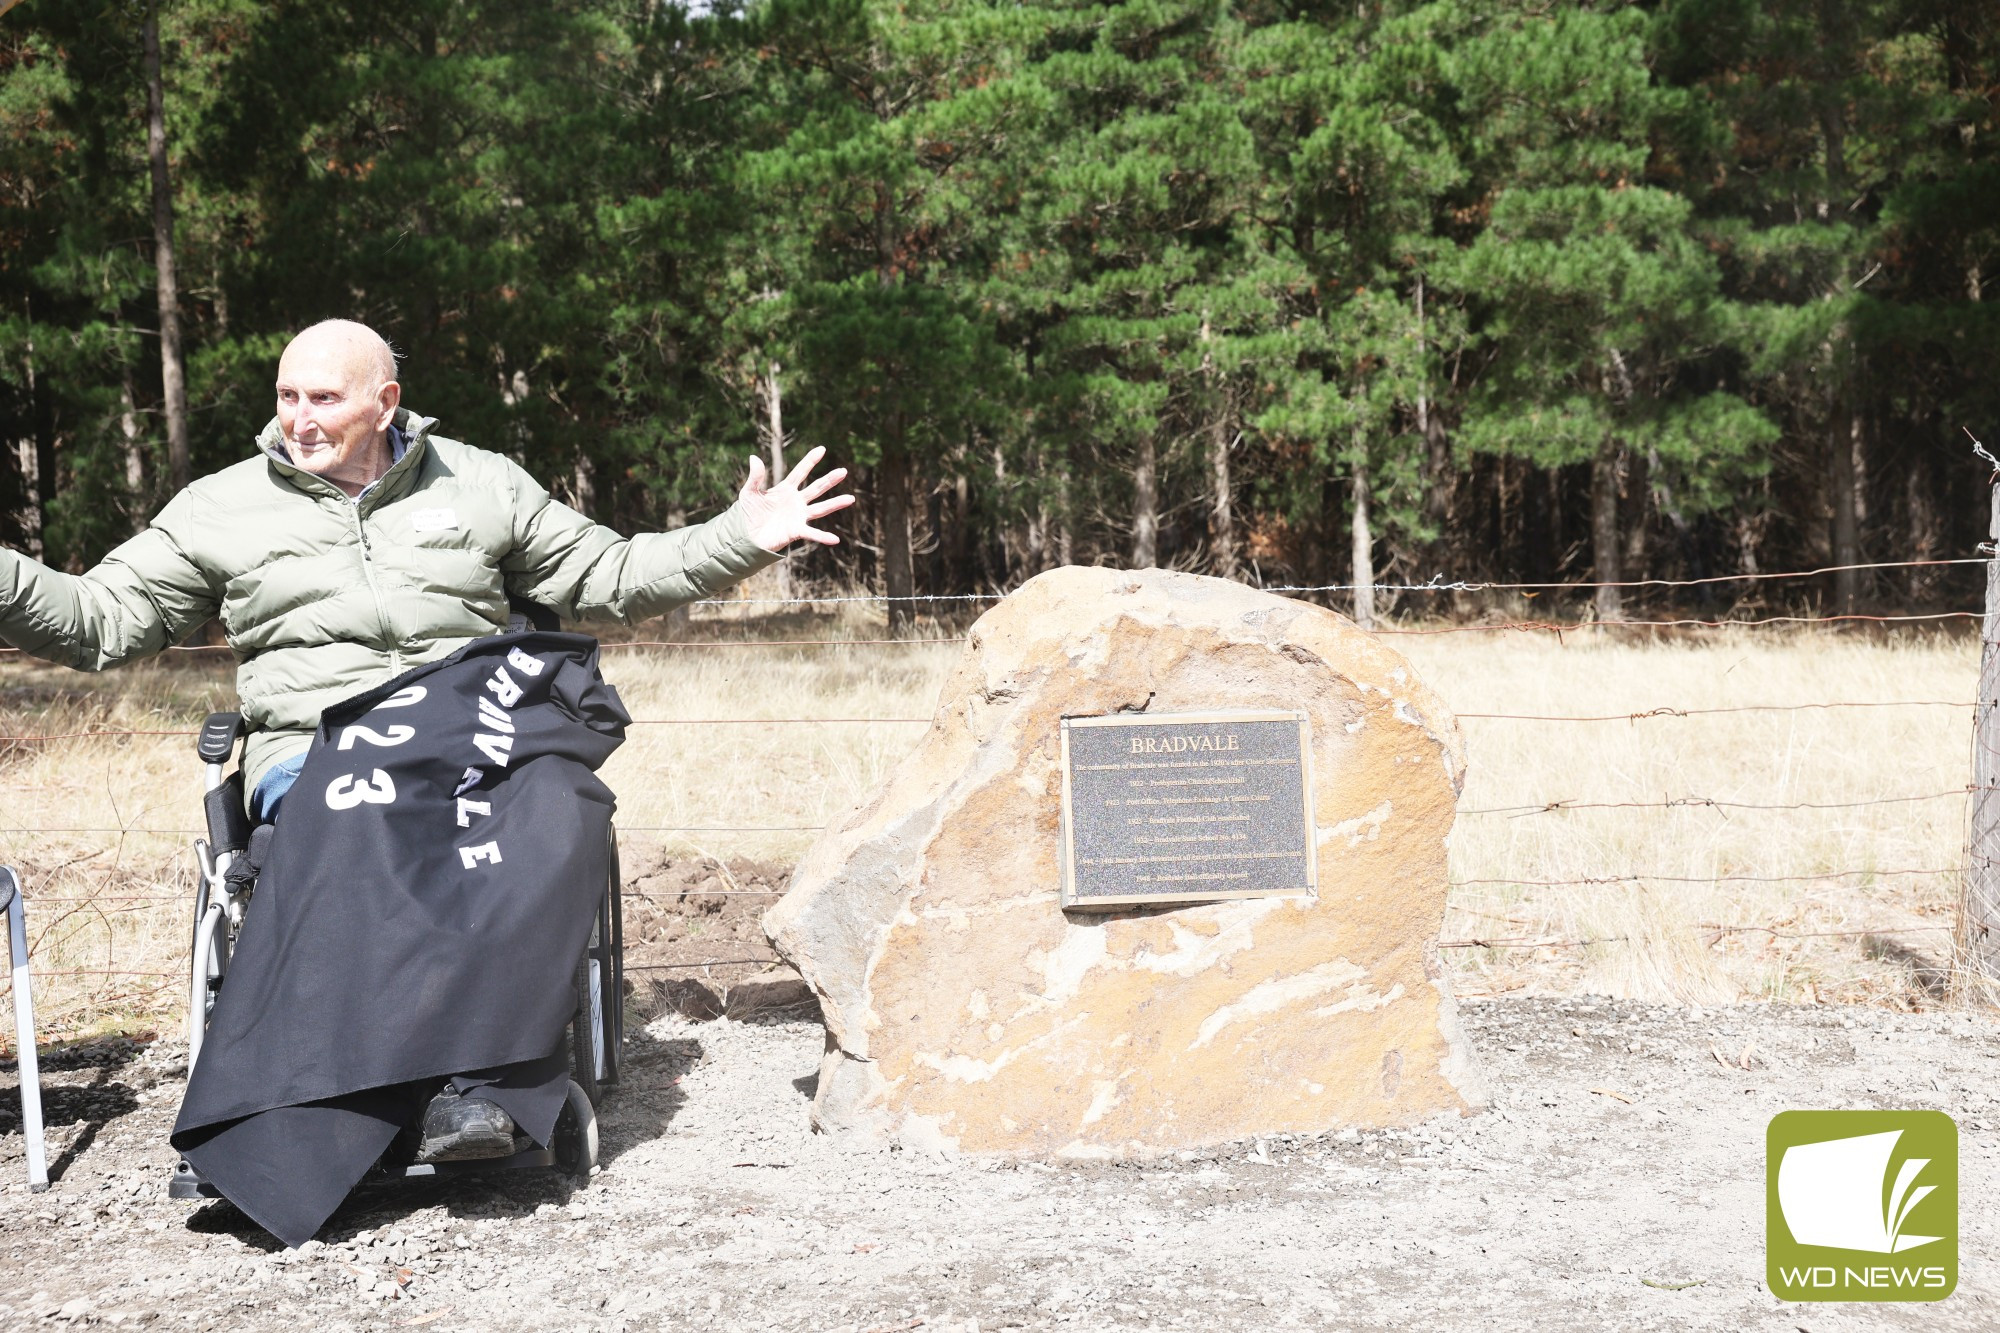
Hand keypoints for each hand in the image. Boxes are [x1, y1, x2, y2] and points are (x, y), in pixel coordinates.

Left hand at [738, 445, 854, 551]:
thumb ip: (755, 477)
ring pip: (821, 508)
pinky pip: (812, 533)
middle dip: (830, 480)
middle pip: (816, 488)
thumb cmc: (748, 514)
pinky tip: (835, 539)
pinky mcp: (796, 531)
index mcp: (786, 489)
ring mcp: (798, 516)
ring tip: (850, 498)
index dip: (810, 461)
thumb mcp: (749, 492)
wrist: (746, 536)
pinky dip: (823, 537)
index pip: (800, 472)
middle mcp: (796, 501)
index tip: (822, 449)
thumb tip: (754, 457)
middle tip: (844, 471)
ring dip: (835, 504)